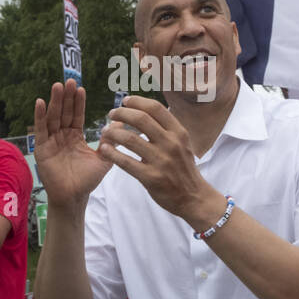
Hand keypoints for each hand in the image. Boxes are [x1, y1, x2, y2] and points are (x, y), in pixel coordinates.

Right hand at [34, 80, 110, 207]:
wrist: (74, 196)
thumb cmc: (87, 179)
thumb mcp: (104, 157)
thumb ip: (113, 141)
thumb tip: (124, 123)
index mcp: (75, 136)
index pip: (77, 115)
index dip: (78, 102)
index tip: (80, 88)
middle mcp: (62, 135)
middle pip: (64, 112)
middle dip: (66, 97)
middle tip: (68, 80)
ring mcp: (51, 141)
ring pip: (53, 117)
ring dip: (54, 102)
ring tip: (57, 86)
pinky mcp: (42, 148)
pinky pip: (41, 130)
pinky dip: (40, 116)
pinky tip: (40, 102)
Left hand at [97, 96, 224, 225]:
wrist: (193, 197)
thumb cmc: (184, 168)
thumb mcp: (182, 144)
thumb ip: (167, 129)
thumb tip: (145, 111)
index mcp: (178, 132)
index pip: (155, 108)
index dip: (137, 101)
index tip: (125, 101)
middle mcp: (171, 143)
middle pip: (140, 119)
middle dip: (121, 113)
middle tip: (111, 114)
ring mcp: (161, 160)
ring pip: (130, 139)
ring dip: (113, 132)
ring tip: (106, 131)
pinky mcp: (151, 177)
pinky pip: (126, 162)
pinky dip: (112, 153)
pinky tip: (105, 149)